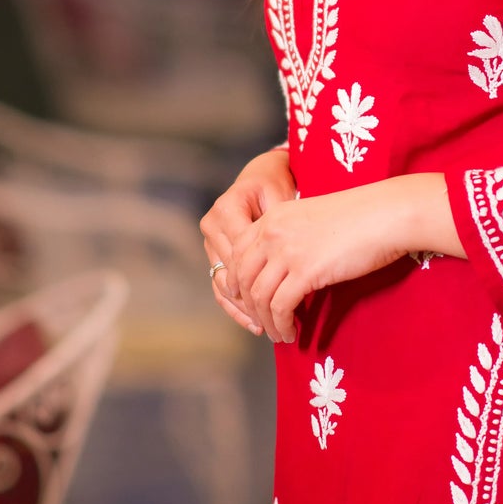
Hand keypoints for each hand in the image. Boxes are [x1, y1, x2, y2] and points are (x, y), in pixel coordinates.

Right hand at [200, 146, 295, 335]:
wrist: (261, 176)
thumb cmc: (276, 185)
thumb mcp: (282, 198)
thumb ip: (281, 227)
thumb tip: (292, 260)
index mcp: (227, 209)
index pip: (244, 254)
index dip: (264, 279)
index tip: (287, 297)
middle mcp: (212, 226)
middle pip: (232, 273)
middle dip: (255, 300)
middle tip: (278, 322)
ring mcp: (209, 242)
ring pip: (224, 284)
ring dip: (246, 309)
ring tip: (268, 327)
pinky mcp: (214, 254)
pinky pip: (222, 287)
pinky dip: (238, 306)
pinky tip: (255, 323)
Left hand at [230, 173, 458, 343]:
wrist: (386, 214)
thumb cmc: (362, 216)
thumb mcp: (314, 218)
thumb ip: (294, 236)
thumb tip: (287, 268)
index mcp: (275, 215)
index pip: (238, 251)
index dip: (238, 280)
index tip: (246, 299)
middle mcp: (273, 231)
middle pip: (243, 276)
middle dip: (248, 305)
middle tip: (260, 322)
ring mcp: (287, 251)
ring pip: (259, 296)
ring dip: (266, 321)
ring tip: (278, 334)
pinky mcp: (305, 271)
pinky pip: (280, 307)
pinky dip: (281, 325)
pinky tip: (292, 333)